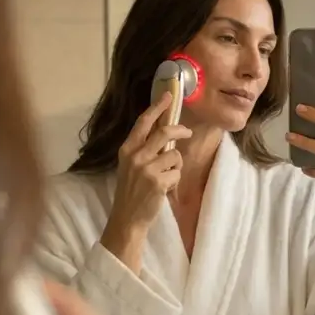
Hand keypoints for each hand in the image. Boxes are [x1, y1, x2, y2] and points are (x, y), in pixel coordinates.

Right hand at [107, 92, 191, 235]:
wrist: (127, 218)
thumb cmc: (131, 191)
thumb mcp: (130, 165)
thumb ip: (143, 148)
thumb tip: (165, 131)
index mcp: (127, 149)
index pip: (143, 122)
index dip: (157, 107)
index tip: (169, 96)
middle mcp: (135, 156)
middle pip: (164, 132)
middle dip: (180, 130)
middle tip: (187, 132)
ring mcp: (147, 168)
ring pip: (174, 154)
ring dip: (176, 165)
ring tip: (167, 176)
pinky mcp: (158, 181)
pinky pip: (177, 172)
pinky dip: (175, 180)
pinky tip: (165, 189)